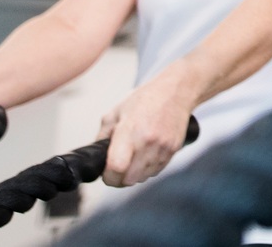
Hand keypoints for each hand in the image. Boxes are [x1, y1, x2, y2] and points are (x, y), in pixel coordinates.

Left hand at [98, 72, 196, 186]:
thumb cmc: (145, 99)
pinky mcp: (173, 150)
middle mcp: (147, 141)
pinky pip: (156, 171)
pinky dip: (148, 169)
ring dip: (134, 174)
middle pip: (129, 179)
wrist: (175, 92)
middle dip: (119, 178)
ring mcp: (162, 147)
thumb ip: (103, 135)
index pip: (117, 167)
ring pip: (143, 178)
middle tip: (117, 168)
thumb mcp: (116, 112)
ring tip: (133, 159)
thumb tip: (96, 155)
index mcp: (130, 131)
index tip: (106, 174)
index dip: (108, 177)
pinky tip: (145, 156)